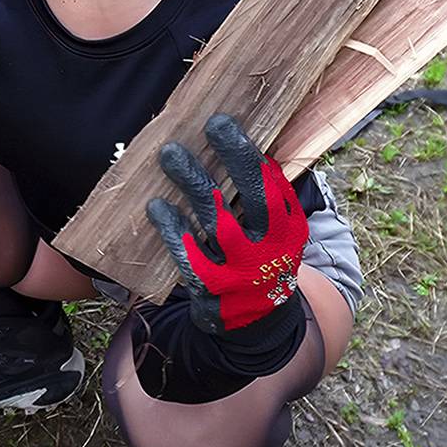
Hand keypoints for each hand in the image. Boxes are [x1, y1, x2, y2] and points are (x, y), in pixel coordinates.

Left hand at [144, 113, 309, 334]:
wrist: (258, 323)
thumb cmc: (262, 259)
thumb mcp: (279, 231)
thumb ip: (268, 195)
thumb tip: (252, 140)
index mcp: (289, 228)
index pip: (273, 184)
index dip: (248, 152)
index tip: (224, 123)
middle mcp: (270, 249)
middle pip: (252, 197)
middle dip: (232, 158)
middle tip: (211, 125)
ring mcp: (242, 272)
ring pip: (216, 222)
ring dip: (193, 184)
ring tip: (171, 155)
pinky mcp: (214, 291)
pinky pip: (190, 256)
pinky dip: (173, 230)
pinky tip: (157, 206)